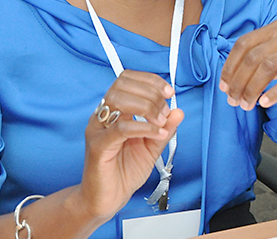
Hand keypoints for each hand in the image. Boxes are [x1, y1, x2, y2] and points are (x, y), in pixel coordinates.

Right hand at [79, 70, 183, 218]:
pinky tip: (157, 133)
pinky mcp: (98, 146)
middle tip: (165, 111)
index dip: (150, 81)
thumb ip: (165, 128)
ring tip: (161, 122)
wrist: (108, 198)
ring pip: (119, 101)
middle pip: (122, 85)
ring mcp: (98, 130)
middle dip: (150, 93)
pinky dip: (144, 127)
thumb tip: (178, 111)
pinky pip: (121, 129)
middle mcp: (103, 116)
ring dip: (147, 107)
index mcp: (114, 112)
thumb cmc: (124, 171)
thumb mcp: (152, 147)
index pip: (127, 79)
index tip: (168, 92)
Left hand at [219, 20, 276, 112]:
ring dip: (253, 89)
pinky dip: (275, 92)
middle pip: (254, 57)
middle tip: (234, 101)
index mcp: (275, 28)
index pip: (244, 44)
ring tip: (247, 105)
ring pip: (269, 67)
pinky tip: (265, 102)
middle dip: (239, 82)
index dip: (230, 66)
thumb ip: (257, 62)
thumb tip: (229, 84)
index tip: (224, 87)